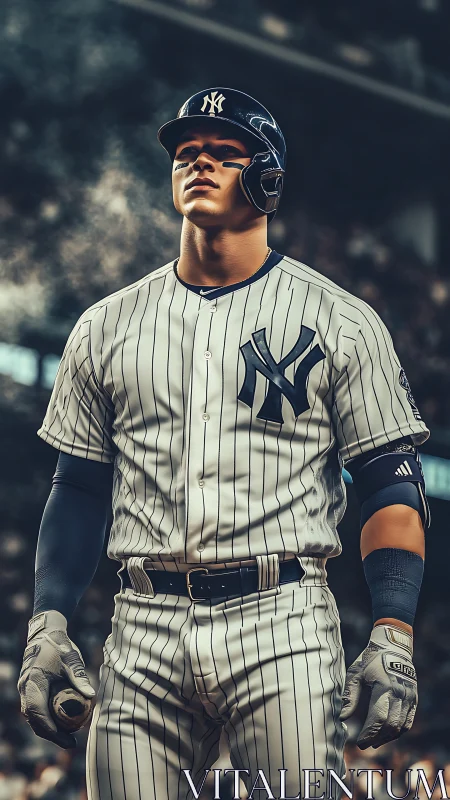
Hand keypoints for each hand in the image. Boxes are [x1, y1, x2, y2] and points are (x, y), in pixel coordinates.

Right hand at [18, 610, 95, 748]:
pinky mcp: (30, 691)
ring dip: (48, 729)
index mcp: (33, 680)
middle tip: (70, 743)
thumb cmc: (59, 646)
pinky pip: (35, 711)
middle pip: (34, 719)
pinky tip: (60, 727)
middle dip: (50, 734)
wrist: (46, 634)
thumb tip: (92, 696)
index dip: (48, 727)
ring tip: (68, 739)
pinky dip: (46, 721)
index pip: (37, 710)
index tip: (63, 737)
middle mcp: (25, 687)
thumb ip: (80, 677)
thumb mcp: (71, 659)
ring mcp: (25, 690)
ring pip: (33, 717)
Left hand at [339, 624, 416, 749]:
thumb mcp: (356, 673)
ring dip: (388, 737)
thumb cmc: (370, 659)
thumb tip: (342, 717)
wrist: (393, 645)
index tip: (359, 742)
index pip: (378, 718)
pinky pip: (408, 720)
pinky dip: (399, 730)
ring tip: (375, 742)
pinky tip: (388, 734)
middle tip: (365, 744)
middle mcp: (400, 693)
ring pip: (401, 726)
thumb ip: (350, 695)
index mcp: (385, 687)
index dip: (369, 733)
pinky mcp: (414, 698)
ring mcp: (409, 696)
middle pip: (391, 725)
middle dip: (377, 738)